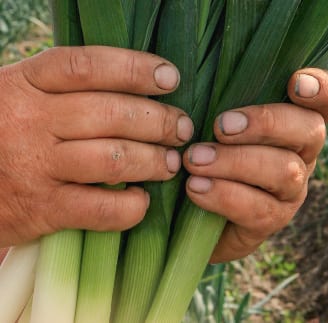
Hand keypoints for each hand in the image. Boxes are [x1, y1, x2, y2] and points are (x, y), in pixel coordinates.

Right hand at [0, 46, 192, 246]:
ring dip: (153, 162)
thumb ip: (64, 88)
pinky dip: (131, 207)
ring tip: (170, 164)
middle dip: (159, 121)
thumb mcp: (20, 96)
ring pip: (113, 159)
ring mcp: (35, 166)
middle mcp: (30, 121)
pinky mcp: (41, 210)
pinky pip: (100, 209)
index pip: (88, 67)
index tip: (170, 77)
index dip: (135, 68)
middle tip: (181, 129)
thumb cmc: (2, 134)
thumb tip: (136, 85)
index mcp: (25, 84)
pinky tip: (141, 202)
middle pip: (111, 113)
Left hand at [184, 69, 327, 262]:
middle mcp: (303, 155)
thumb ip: (225, 102)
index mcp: (295, 124)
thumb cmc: (209, 153)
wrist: (196, 216)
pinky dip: (225, 195)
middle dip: (267, 123)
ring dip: (237, 162)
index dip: (324, 89)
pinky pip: (259, 209)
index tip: (296, 82)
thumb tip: (208, 73)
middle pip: (310, 131)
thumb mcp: (216, 124)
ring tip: (195, 159)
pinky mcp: (274, 221)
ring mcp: (292, 191)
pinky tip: (195, 187)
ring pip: (285, 171)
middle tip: (221, 126)